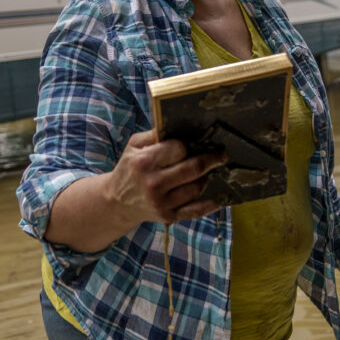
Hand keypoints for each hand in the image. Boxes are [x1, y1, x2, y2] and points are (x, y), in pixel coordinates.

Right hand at [104, 129, 224, 225]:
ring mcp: (161, 202)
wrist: (117, 201)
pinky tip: (220, 197)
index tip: (195, 144)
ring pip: (196, 188)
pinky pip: (195, 211)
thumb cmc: (129, 168)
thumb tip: (180, 123)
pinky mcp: (168, 216)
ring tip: (209, 172)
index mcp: (145, 162)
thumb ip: (155, 133)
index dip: (188, 145)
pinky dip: (211, 204)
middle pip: (193, 169)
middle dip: (211, 159)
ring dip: (206, 178)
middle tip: (221, 155)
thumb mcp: (134, 146)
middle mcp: (153, 183)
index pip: (179, 149)